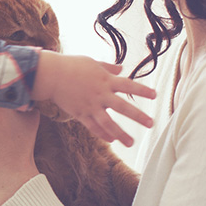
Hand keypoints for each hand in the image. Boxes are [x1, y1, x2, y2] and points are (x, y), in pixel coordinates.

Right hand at [32, 51, 155, 146]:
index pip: (128, 86)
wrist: (50, 75)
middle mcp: (100, 94)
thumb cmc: (71, 65)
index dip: (142, 91)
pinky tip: (111, 140)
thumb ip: (108, 67)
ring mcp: (90, 105)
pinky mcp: (80, 113)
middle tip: (151, 124)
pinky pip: (92, 126)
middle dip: (138, 116)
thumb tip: (121, 68)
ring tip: (131, 143)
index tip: (155, 96)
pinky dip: (102, 133)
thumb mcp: (92, 62)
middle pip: (123, 107)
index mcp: (105, 80)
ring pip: (108, 122)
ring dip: (120, 134)